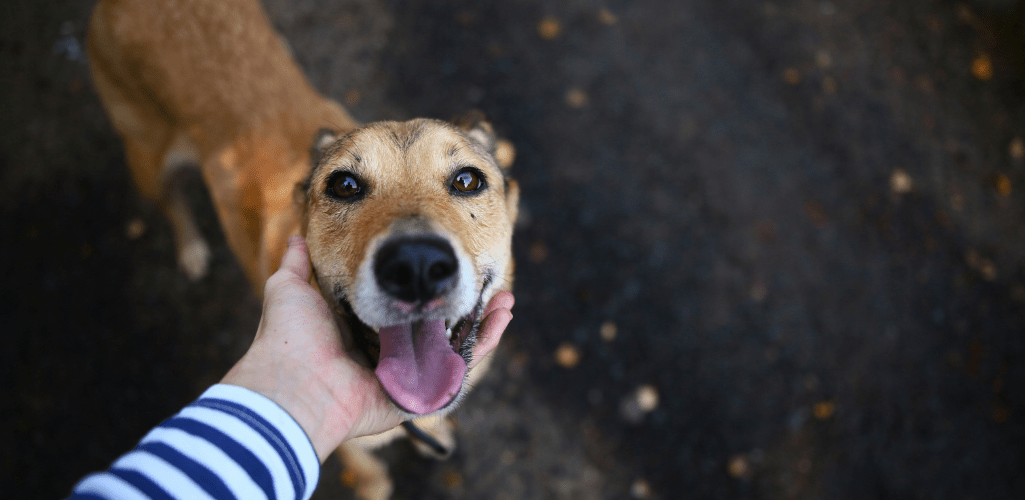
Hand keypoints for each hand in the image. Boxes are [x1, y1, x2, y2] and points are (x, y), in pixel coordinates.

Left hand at [221, 235, 513, 461]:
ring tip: (504, 296)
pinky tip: (500, 316)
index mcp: (360, 329)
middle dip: (462, 303)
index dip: (426, 287)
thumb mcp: (290, 289)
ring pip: (454, 346)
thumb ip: (297, 264)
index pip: (403, 306)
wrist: (294, 385)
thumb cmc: (291, 338)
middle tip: (481, 277)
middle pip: (436, 326)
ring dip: (483, 321)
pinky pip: (459, 369)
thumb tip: (296, 238)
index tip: (445, 260)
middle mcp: (387, 353)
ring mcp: (406, 375)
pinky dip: (483, 342)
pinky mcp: (420, 393)